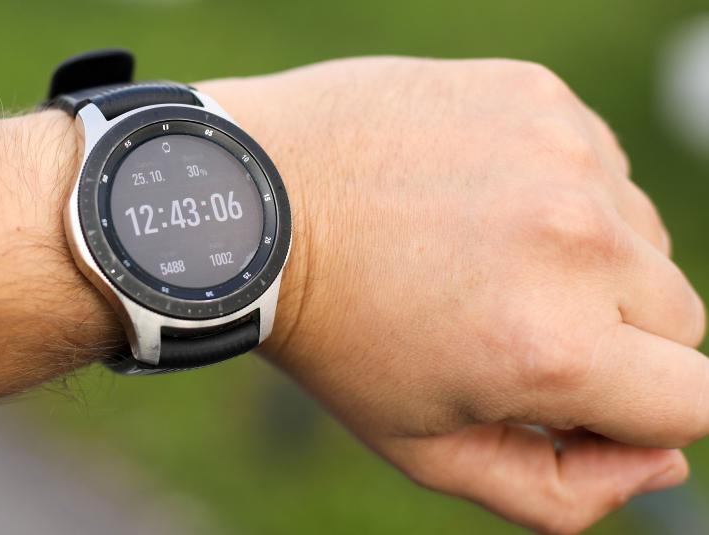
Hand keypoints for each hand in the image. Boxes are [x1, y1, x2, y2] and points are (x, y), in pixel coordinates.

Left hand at [200, 57, 706, 533]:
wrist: (255, 206)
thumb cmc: (334, 335)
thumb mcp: (423, 448)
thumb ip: (557, 490)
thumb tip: (659, 463)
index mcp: (550, 348)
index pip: (694, 404)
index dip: (640, 412)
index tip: (577, 395)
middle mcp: (576, 243)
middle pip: (678, 319)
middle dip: (613, 338)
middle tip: (508, 319)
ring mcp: (561, 154)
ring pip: (640, 237)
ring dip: (586, 259)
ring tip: (479, 254)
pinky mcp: (536, 95)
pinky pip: (598, 165)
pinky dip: (558, 191)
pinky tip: (474, 197)